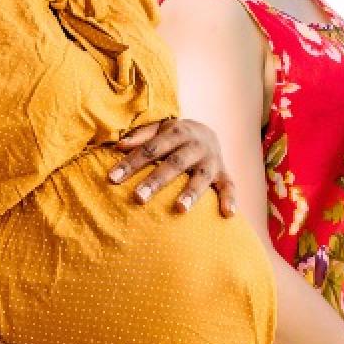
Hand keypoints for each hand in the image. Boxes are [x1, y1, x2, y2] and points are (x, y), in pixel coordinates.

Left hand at [109, 118, 236, 215]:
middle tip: (138, 198)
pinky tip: (227, 214)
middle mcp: (196, 145)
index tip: (113, 179)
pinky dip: (230, 199)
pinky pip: (229, 186)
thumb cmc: (173, 136)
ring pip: (201, 177)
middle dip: (156, 181)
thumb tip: (119, 146)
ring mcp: (211, 160)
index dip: (131, 163)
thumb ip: (140, 137)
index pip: (151, 148)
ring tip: (179, 209)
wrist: (207, 132)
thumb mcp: (159, 129)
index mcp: (177, 132)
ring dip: (191, 192)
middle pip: (174, 164)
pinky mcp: (223, 173)